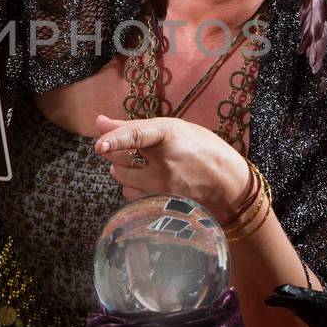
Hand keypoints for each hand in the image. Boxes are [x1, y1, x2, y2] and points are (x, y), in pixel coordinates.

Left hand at [94, 115, 250, 220]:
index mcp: (170, 136)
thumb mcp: (172, 128)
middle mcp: (165, 163)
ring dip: (123, 171)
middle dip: (116, 153)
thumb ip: (132, 126)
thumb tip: (98, 122)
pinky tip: (148, 182)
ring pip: (122, 179)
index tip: (99, 144)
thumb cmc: (201, 149)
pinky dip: (132, 188)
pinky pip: (130, 196)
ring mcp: (163, 187)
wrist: (228, 185)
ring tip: (143, 165)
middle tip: (131, 150)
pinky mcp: (161, 204)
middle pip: (118, 159)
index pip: (137, 136)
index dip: (116, 139)